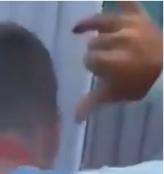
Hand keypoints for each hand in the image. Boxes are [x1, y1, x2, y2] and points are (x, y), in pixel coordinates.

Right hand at [73, 2, 162, 119]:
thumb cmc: (143, 84)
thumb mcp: (116, 94)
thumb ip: (92, 102)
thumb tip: (74, 119)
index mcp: (109, 60)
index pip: (89, 60)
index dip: (92, 66)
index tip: (99, 72)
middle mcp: (116, 40)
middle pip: (93, 42)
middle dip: (96, 50)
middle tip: (106, 58)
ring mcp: (128, 25)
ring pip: (101, 22)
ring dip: (96, 28)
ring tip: (84, 28)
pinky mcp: (140, 16)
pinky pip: (127, 2)